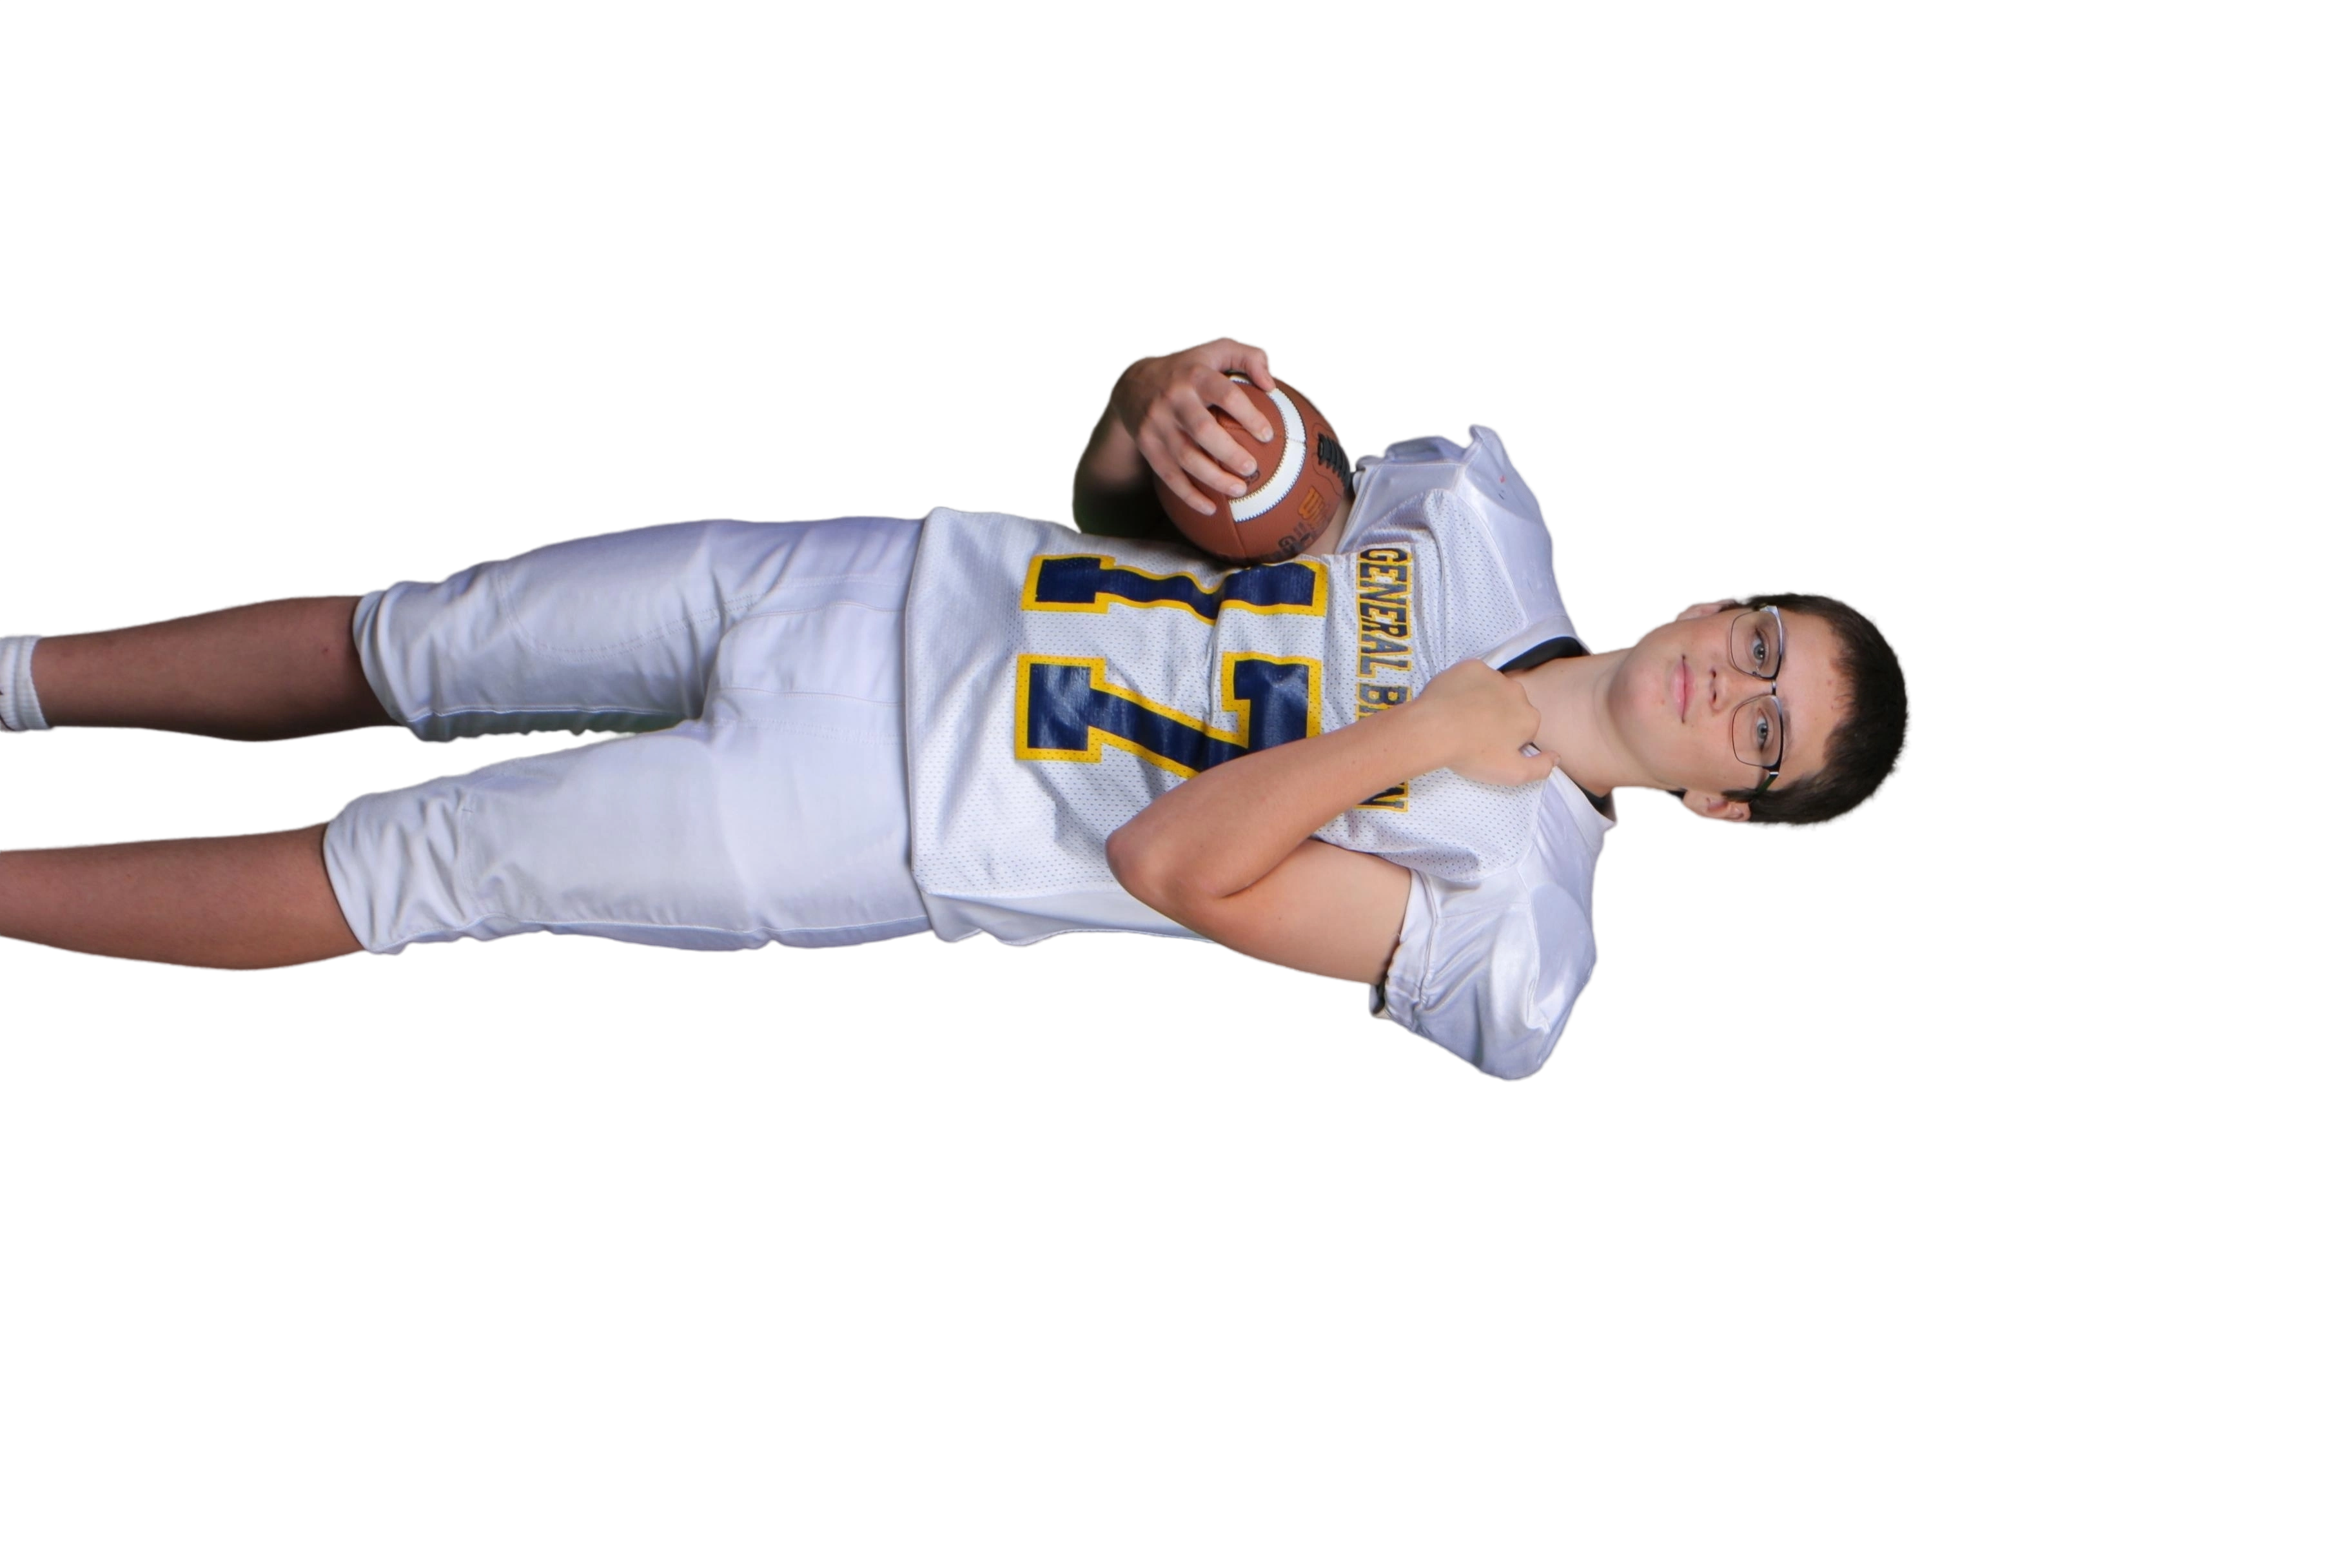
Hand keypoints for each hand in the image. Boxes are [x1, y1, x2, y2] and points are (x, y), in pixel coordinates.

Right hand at [1110, 336, 1280, 516]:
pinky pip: (1168, 475)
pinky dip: (1189, 495)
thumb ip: (1250, 357)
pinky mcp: (1147, 445)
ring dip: (1214, 479)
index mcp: (1196, 375)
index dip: (1248, 414)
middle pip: (1203, 430)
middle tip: (1252, 469)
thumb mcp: (1217, 350)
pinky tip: (1210, 508)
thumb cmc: (1189, 369)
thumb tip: (1271, 386)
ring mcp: (1158, 424)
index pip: (1225, 394)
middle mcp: (1174, 399)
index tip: (1268, 435)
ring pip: (1186, 457)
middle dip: (1229, 453)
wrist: (1133, 384)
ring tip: (1240, 490)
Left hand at [1405, 658, 1559, 786]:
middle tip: (1474, 733)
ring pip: (1492, 689)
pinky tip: (1453, 700)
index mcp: (1530, 717)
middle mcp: (1518, 692)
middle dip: (1498, 716)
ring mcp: (1494, 676)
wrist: (1434, 730)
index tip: (1490, 746)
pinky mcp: (1471, 666)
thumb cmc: (1473, 754)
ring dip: (1482, 699)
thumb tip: (1557, 756)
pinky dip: (1466, 685)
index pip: (1525, 727)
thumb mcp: (1513, 774)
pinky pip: (1473, 675)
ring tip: (1461, 717)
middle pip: (1511, 705)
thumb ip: (1541, 768)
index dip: (1508, 738)